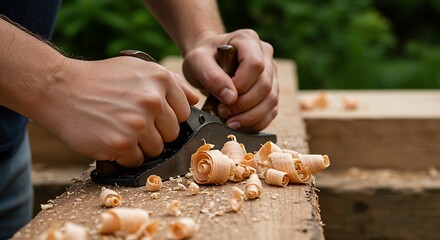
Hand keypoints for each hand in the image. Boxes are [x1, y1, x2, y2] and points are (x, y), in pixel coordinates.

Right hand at [39, 56, 197, 166]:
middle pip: (172, 135)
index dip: (167, 118)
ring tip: (119, 129)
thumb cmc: (101, 80)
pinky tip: (110, 139)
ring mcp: (137, 123)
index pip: (184, 114)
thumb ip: (171, 82)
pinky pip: (136, 161)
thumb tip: (195, 99)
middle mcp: (152, 100)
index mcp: (161, 80)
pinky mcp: (121, 144)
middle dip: (155, 133)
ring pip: (156, 150)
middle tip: (131, 122)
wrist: (61, 89)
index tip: (150, 114)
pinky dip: (124, 156)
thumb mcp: (138, 68)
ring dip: (140, 146)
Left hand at [182, 29, 278, 131]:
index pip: (255, 65)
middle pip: (265, 86)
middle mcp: (265, 55)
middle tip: (223, 113)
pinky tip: (240, 125)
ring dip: (251, 117)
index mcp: (248, 40)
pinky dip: (257, 122)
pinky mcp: (271, 90)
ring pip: (271, 100)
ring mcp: (271, 73)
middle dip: (244, 105)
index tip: (224, 97)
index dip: (242, 85)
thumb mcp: (197, 62)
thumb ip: (212, 76)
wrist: (207, 62)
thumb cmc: (203, 58)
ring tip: (230, 123)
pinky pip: (271, 110)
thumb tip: (230, 98)